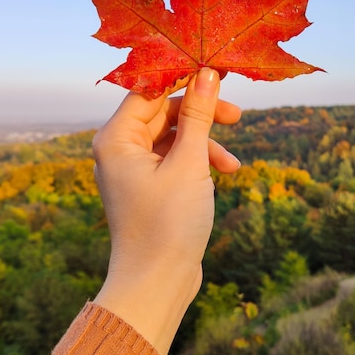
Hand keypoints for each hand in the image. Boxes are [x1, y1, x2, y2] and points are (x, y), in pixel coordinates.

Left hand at [93, 68, 240, 354]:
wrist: (156, 284)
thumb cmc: (167, 223)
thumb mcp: (188, 163)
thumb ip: (198, 116)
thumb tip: (206, 74)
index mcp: (116, 138)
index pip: (150, 90)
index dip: (184, 78)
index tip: (217, 71)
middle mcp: (119, 150)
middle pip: (163, 113)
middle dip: (200, 115)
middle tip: (238, 114)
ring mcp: (133, 170)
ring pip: (172, 138)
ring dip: (204, 143)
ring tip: (232, 163)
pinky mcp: (148, 188)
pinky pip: (173, 161)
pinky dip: (197, 163)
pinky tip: (223, 174)